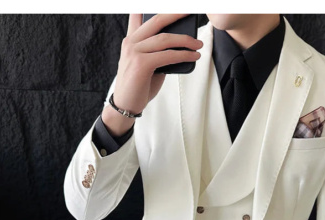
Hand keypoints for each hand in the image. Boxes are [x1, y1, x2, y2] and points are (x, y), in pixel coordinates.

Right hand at [102, 14, 203, 135]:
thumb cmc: (138, 86)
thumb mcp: (147, 65)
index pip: (138, 14)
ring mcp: (134, 52)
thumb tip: (180, 47)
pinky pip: (167, 56)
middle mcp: (131, 42)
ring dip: (186, 40)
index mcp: (131, 40)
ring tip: (198, 45)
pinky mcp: (141, 64)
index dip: (151, 7)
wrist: (125, 105)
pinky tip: (194, 56)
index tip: (172, 7)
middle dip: (176, 14)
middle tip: (191, 11)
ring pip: (165, 39)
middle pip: (156, 20)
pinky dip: (183, 55)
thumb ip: (158, 53)